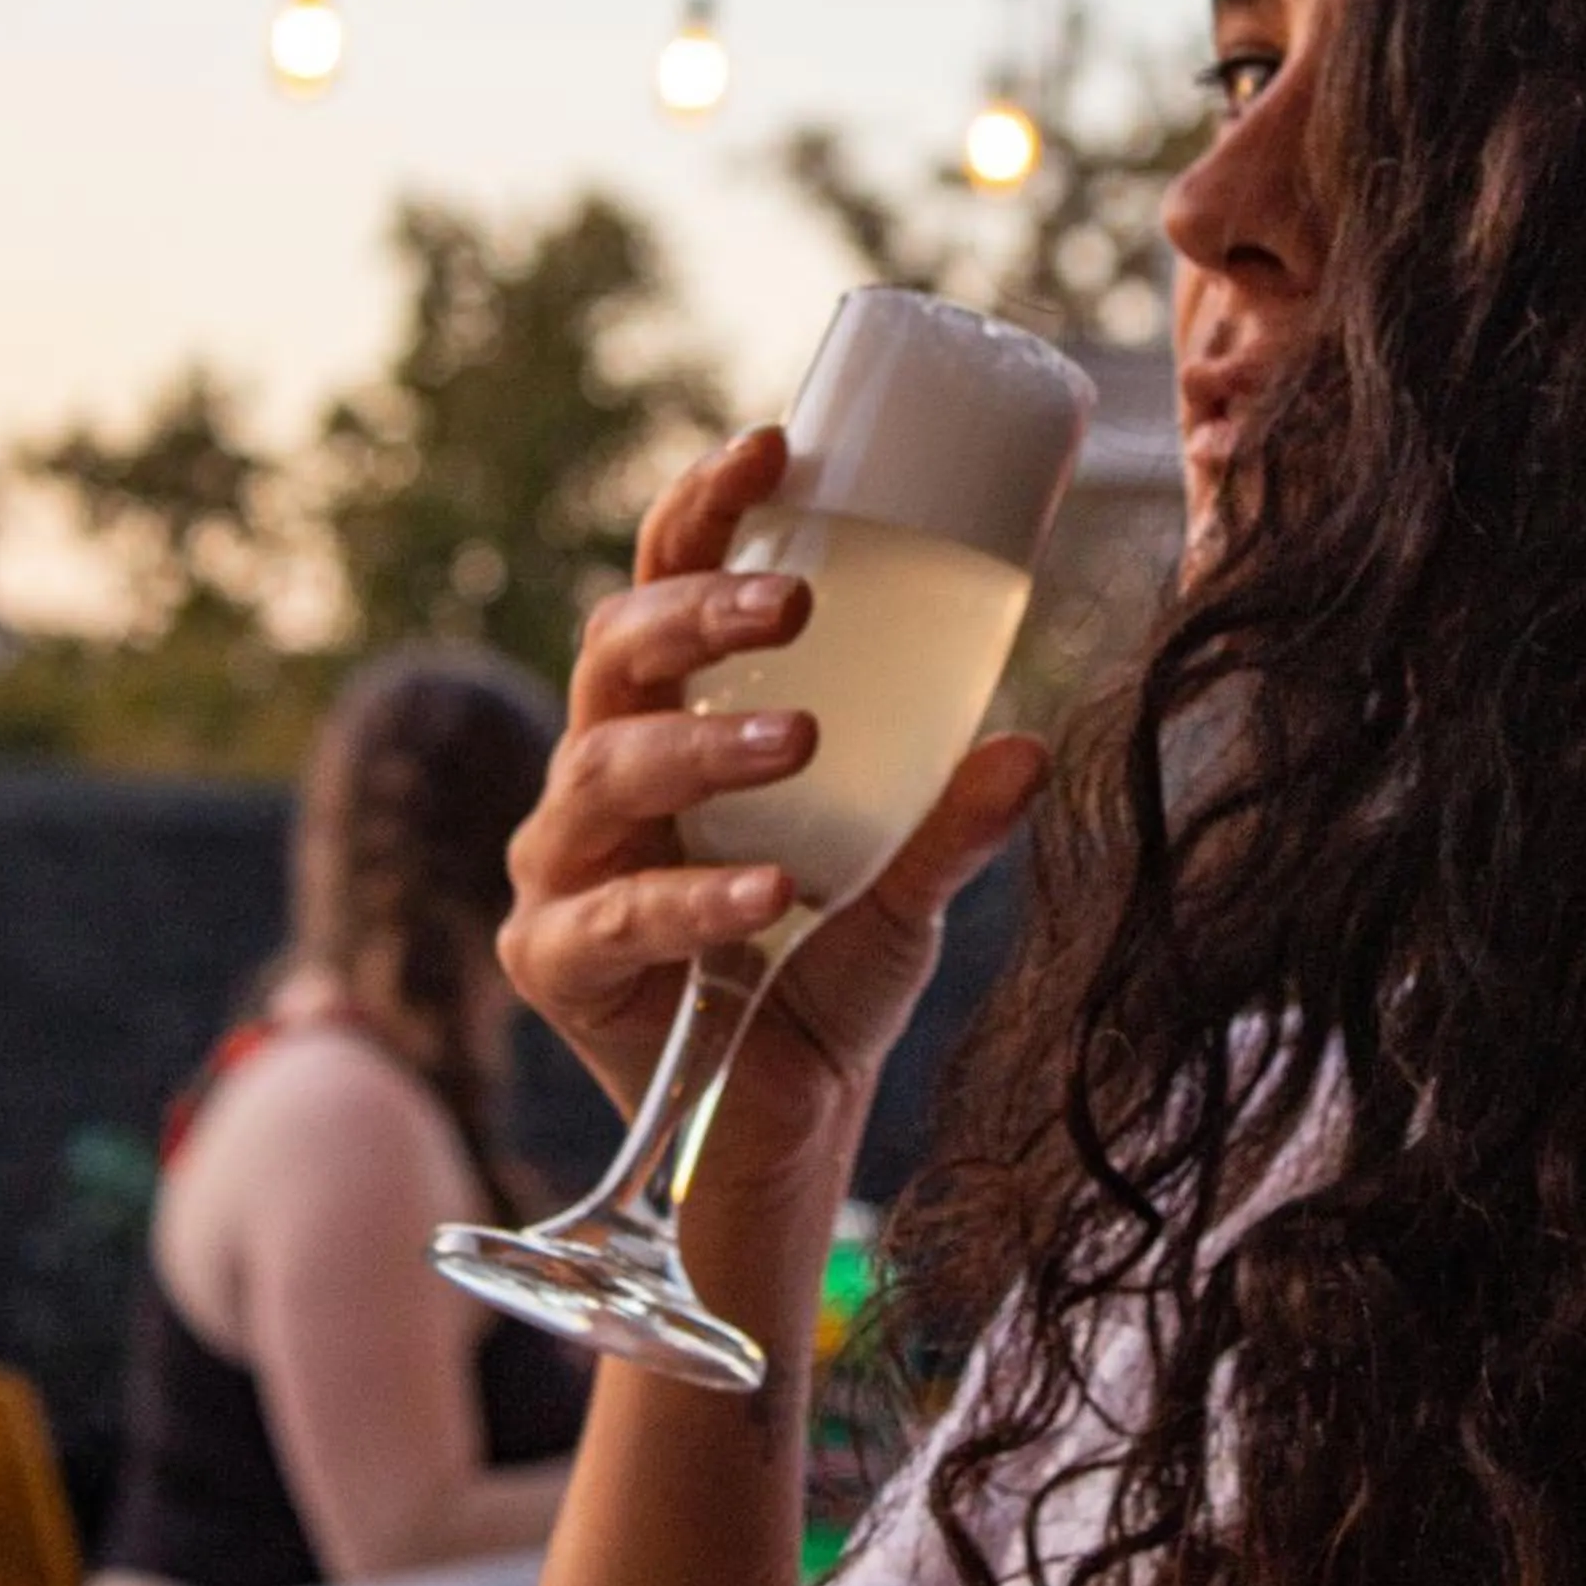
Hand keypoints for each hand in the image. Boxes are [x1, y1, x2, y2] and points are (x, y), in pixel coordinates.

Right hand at [501, 426, 1047, 1173]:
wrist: (776, 1143)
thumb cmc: (822, 988)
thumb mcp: (905, 895)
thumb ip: (952, 824)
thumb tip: (1035, 744)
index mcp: (669, 722)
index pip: (665, 582)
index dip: (705, 509)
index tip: (775, 442)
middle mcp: (599, 776)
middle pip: (615, 652)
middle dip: (698, 612)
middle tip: (797, 606)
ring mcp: (563, 866)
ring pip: (602, 768)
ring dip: (701, 746)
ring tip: (798, 741)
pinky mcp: (551, 961)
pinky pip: (615, 913)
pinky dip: (696, 898)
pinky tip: (771, 893)